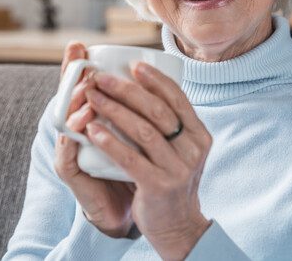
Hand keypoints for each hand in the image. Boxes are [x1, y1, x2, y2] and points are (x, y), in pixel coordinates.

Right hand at [53, 42, 134, 236]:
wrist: (128, 211)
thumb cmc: (135, 167)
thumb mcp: (139, 134)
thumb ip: (140, 110)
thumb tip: (156, 77)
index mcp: (89, 118)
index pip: (78, 87)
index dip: (74, 66)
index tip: (78, 45)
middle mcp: (75, 132)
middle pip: (66, 98)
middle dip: (72, 76)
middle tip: (82, 60)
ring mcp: (70, 150)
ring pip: (66, 120)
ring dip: (75, 101)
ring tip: (88, 88)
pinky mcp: (70, 172)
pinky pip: (70, 150)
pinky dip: (78, 134)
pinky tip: (88, 122)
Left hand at [84, 62, 212, 259]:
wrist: (177, 226)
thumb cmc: (170, 178)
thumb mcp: (181, 149)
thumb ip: (171, 124)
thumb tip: (143, 85)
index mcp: (199, 135)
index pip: (177, 98)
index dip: (155, 79)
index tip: (133, 65)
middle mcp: (193, 149)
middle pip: (157, 110)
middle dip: (126, 90)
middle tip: (100, 78)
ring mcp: (177, 168)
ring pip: (143, 130)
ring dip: (113, 110)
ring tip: (92, 97)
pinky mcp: (158, 186)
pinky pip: (130, 158)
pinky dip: (110, 141)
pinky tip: (92, 129)